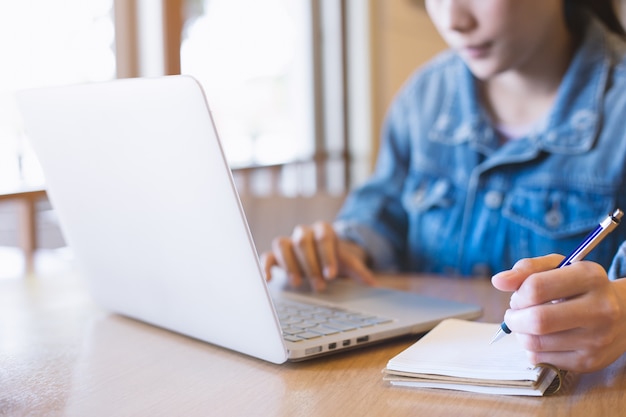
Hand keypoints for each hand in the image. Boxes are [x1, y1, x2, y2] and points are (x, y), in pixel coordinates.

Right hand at [260, 221, 376, 291]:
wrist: (320, 258)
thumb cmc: (333, 260)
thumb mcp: (346, 263)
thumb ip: (358, 271)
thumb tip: (372, 283)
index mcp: (323, 230)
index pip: (323, 237)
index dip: (326, 255)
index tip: (330, 274)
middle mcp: (303, 233)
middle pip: (302, 241)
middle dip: (310, 265)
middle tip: (319, 286)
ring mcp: (288, 242)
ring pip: (282, 244)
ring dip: (290, 264)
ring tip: (297, 284)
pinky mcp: (275, 254)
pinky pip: (266, 255)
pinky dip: (266, 266)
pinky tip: (269, 279)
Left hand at [491, 254, 625, 372]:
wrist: (623, 314)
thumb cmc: (580, 286)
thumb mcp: (558, 267)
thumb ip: (526, 269)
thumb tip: (498, 281)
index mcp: (590, 277)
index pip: (536, 287)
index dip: (517, 294)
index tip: (518, 296)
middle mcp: (600, 309)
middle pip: (537, 320)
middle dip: (514, 318)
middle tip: (514, 314)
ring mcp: (596, 339)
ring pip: (536, 343)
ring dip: (520, 334)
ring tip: (526, 325)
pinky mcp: (589, 362)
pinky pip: (541, 359)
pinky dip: (531, 349)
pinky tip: (542, 338)